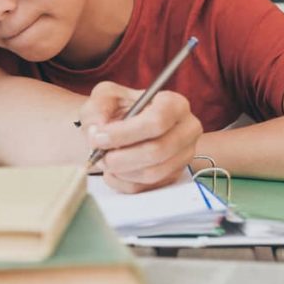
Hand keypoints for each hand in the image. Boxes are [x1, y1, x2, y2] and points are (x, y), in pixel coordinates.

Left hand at [79, 82, 202, 193]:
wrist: (119, 127)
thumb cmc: (116, 109)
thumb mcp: (104, 96)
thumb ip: (98, 109)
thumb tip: (97, 131)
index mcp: (174, 104)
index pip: (157, 121)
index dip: (125, 133)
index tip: (100, 137)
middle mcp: (186, 130)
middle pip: (157, 151)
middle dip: (121, 156)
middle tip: (98, 155)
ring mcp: (182, 156)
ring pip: (151, 173)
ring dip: (120, 170)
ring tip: (103, 160)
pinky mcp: (172, 176)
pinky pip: (146, 187)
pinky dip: (122, 182)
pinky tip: (112, 170)